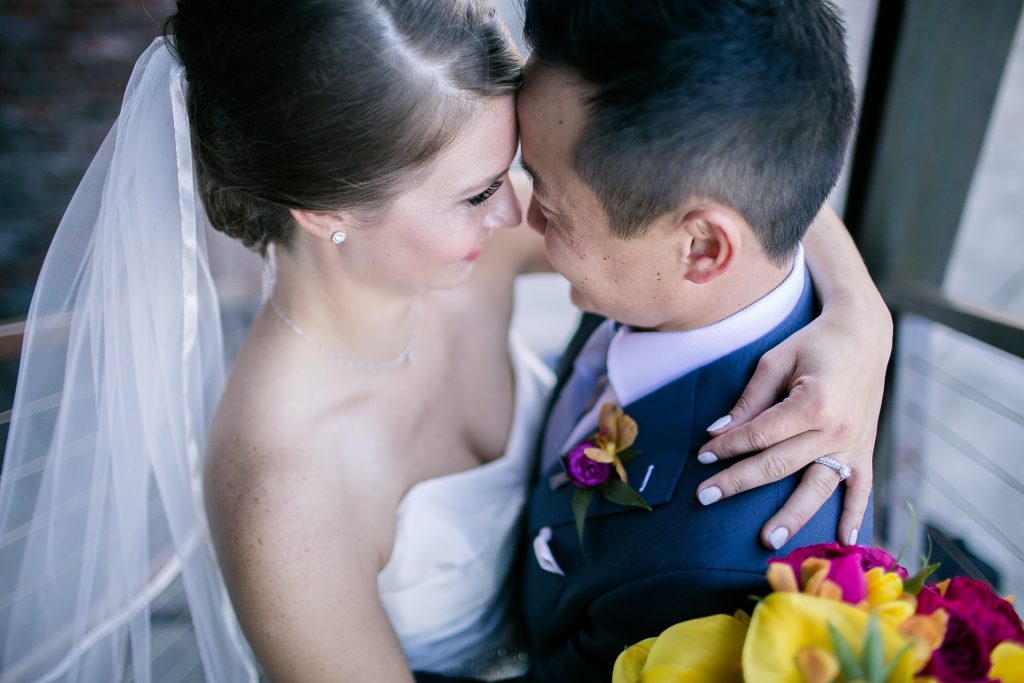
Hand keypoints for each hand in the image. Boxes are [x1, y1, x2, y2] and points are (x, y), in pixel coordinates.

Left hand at [694, 292, 891, 549]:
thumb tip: (717, 432)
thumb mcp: (776, 361)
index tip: (701, 457)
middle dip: (739, 482)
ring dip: (792, 516)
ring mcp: (854, 444)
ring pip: (817, 487)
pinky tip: (843, 540)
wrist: (864, 335)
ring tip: (768, 541)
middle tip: (704, 498)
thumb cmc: (814, 344)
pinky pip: (861, 488)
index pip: (760, 434)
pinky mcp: (866, 450)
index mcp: (814, 403)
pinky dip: (854, 515)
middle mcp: (837, 429)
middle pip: (780, 464)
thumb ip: (749, 400)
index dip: (727, 447)